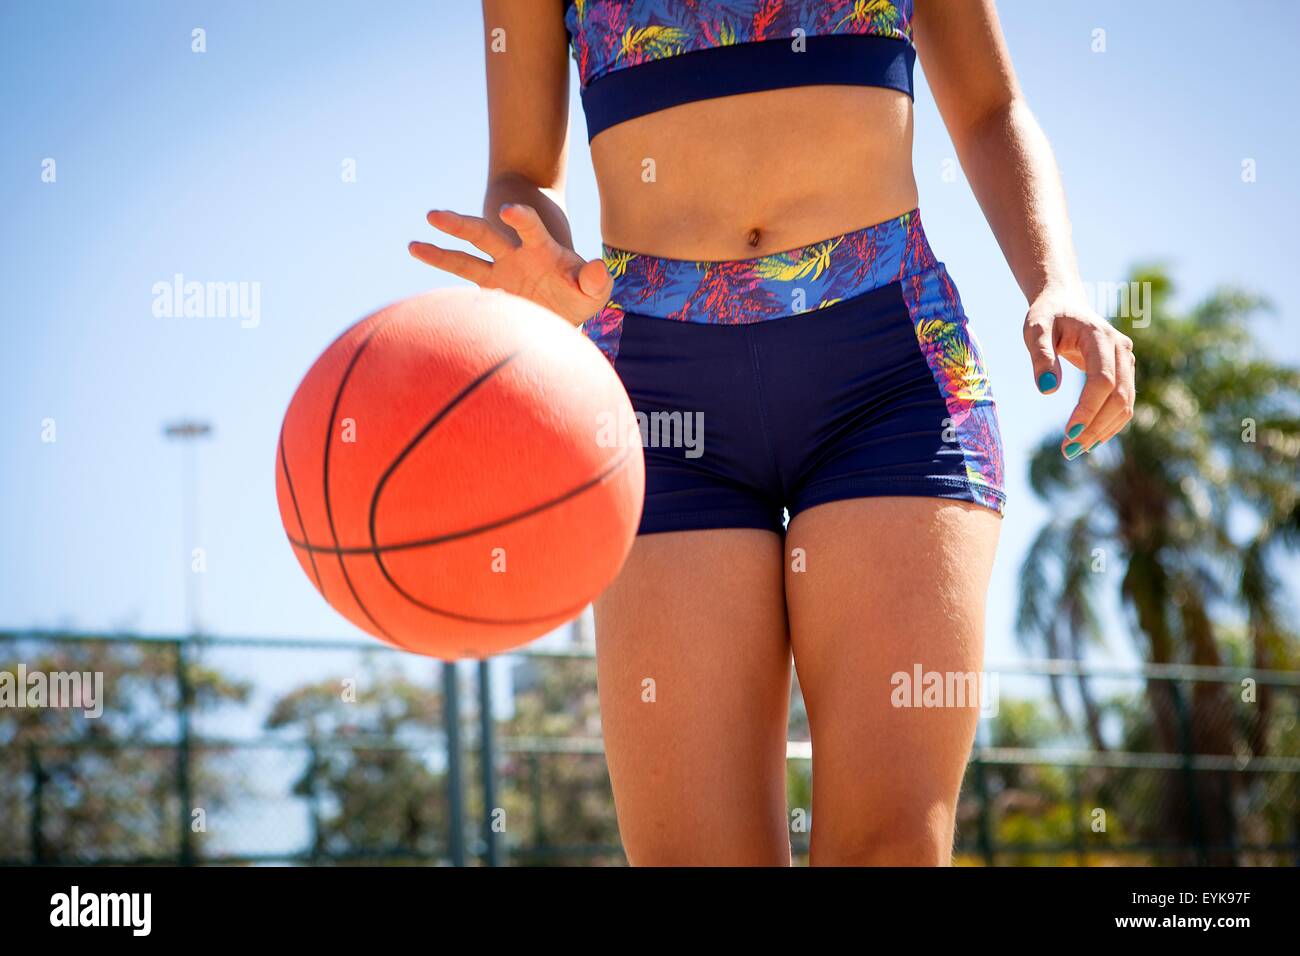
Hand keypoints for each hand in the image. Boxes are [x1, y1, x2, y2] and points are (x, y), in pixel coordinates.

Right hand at [409, 204, 612, 326]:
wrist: (566, 317)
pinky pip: (464, 293)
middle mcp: (513, 257)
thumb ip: (596, 280)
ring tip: (413, 245)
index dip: (521, 219)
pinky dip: (447, 297)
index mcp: (540, 250)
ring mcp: (497, 276)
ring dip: (440, 253)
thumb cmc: (580, 296)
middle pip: (483, 235)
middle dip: (460, 224)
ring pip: (464, 262)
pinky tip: (423, 298)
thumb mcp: (594, 291)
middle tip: (434, 215)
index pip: (529, 228)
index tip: (508, 211)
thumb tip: (597, 270)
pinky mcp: (489, 296)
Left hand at [1023, 289, 1135, 458]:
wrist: (1065, 302)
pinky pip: (1123, 402)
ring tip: (1075, 450)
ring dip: (1103, 430)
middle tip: (1068, 450)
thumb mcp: (1034, 329)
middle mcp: (1121, 348)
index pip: (1102, 380)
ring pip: (1126, 403)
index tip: (1068, 432)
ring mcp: (1126, 360)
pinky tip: (1088, 440)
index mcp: (1101, 336)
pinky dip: (1109, 423)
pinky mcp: (1124, 371)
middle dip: (1095, 426)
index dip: (1088, 408)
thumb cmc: (1047, 315)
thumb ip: (1040, 356)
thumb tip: (1048, 390)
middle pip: (1119, 396)